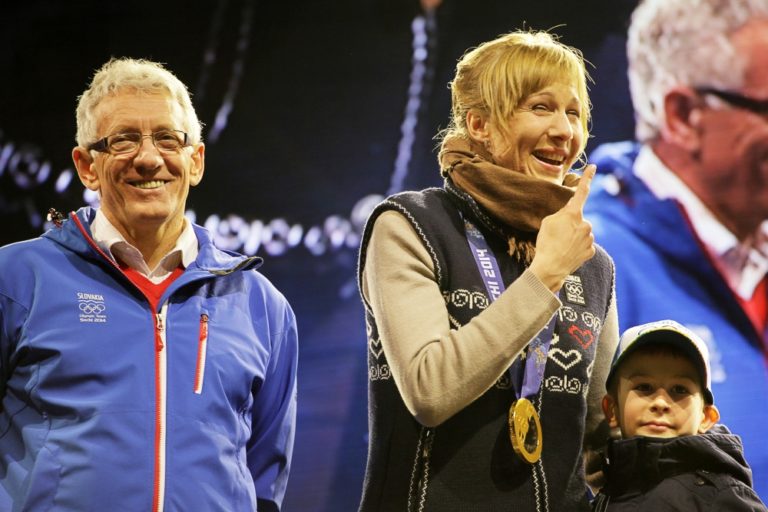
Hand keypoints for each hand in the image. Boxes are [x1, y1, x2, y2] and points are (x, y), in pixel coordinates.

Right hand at [528, 165, 596, 291]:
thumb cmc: (545, 243)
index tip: (593, 167)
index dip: (587, 178)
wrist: (550, 268)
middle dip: (571, 224)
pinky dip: (577, 248)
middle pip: (578, 219)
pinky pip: (584, 245)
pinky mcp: (591, 251)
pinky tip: (567, 253)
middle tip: (557, 236)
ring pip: (583, 232)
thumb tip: (570, 212)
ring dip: (574, 237)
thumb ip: (561, 214)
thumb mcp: (547, 222)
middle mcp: (586, 224)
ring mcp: (590, 238)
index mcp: (573, 214)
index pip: (582, 192)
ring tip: (560, 246)